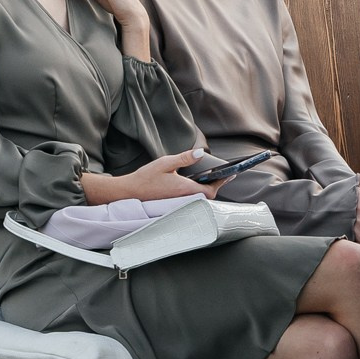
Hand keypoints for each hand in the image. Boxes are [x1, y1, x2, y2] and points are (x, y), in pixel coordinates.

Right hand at [81, 150, 214, 205]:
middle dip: (216, 186)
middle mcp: (184, 199)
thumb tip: (200, 152)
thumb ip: (184, 158)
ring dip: (206, 190)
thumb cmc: (145, 178)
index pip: (210, 190)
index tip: (231, 174)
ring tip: (211, 179)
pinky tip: (195, 185)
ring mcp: (179, 204)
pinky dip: (197, 194)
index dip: (222, 182)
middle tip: (222, 175)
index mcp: (184, 189)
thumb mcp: (165, 163)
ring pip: (199, 199)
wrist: (128, 192)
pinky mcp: (174, 205)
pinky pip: (191, 201)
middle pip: (207, 196)